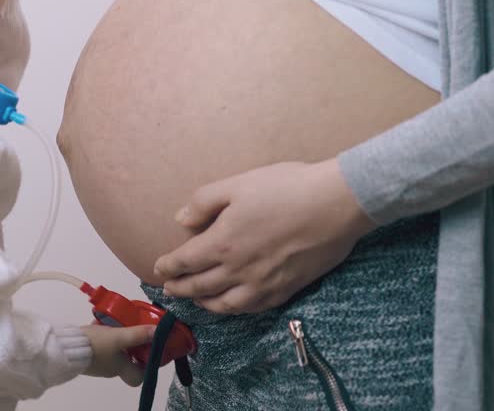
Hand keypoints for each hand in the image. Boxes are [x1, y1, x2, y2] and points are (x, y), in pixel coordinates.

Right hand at [80, 323, 155, 386]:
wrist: (66, 347)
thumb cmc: (95, 346)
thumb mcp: (118, 337)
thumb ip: (137, 334)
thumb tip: (157, 332)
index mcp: (121, 369)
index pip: (140, 376)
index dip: (148, 366)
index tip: (151, 349)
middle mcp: (111, 368)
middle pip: (128, 361)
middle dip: (134, 346)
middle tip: (137, 330)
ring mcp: (99, 362)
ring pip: (115, 351)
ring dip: (119, 338)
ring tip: (120, 322)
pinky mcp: (89, 353)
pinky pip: (102, 345)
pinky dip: (106, 334)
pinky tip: (103, 322)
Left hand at [152, 158, 376, 314]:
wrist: (335, 205)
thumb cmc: (286, 188)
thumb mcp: (237, 184)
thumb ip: (204, 203)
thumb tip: (180, 221)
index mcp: (222, 243)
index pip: (185, 262)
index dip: (168, 267)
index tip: (158, 269)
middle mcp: (239, 270)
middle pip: (200, 287)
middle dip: (180, 289)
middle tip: (169, 289)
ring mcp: (263, 284)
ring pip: (225, 304)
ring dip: (204, 303)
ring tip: (196, 299)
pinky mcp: (286, 289)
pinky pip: (252, 308)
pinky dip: (234, 309)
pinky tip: (232, 303)